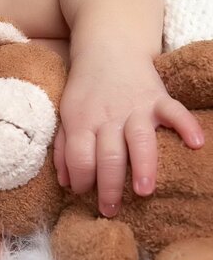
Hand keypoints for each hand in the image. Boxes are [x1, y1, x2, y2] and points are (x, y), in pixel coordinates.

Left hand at [53, 49, 204, 216]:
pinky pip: (174, 111)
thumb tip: (65, 181)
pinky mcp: (157, 97)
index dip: (80, 178)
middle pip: (108, 155)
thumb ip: (63, 148)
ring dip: (143, 166)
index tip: (83, 193)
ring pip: (139, 139)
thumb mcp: (66, 114)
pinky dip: (186, 126)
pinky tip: (196, 144)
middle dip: (109, 186)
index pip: (79, 156)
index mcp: (81, 122)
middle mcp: (108, 117)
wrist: (107, 50)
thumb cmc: (84, 89)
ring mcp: (134, 107)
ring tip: (144, 191)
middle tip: (111, 209)